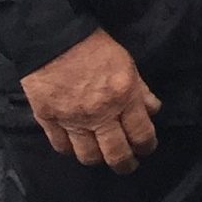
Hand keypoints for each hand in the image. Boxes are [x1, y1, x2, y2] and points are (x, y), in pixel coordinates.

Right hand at [21, 29, 159, 170]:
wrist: (52, 37)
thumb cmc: (94, 47)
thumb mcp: (127, 63)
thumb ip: (141, 90)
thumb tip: (152, 110)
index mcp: (123, 97)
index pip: (141, 134)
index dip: (147, 146)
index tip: (146, 148)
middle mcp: (99, 114)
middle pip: (116, 153)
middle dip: (125, 164)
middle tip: (128, 164)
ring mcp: (72, 120)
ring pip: (88, 156)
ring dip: (98, 159)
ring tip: (102, 156)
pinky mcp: (48, 120)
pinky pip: (62, 147)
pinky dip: (71, 150)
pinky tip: (76, 146)